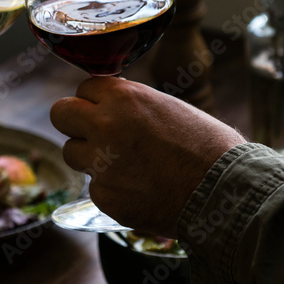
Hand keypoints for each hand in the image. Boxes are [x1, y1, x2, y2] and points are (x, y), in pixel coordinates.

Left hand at [50, 77, 244, 236]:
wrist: (223, 191)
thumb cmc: (208, 147)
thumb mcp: (168, 108)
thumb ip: (133, 105)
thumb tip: (112, 106)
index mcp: (124, 98)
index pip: (84, 87)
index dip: (96, 99)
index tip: (105, 109)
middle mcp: (105, 126)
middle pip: (60, 114)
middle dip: (74, 122)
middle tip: (94, 132)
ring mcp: (101, 163)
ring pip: (71, 153)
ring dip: (90, 156)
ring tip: (124, 164)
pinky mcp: (103, 196)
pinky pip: (94, 186)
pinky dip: (111, 188)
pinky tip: (139, 189)